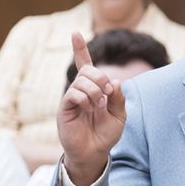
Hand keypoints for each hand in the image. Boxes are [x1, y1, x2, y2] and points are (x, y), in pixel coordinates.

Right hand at [57, 32, 125, 184]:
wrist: (95, 152)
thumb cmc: (105, 134)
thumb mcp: (120, 115)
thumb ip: (119, 98)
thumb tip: (117, 81)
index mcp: (94, 89)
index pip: (85, 65)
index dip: (80, 49)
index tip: (75, 33)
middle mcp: (81, 91)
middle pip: (89, 70)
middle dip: (102, 78)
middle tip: (108, 93)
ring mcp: (72, 99)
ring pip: (82, 80)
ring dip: (96, 90)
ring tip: (99, 105)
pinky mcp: (65, 108)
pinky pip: (73, 94)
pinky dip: (85, 98)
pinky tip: (89, 108)